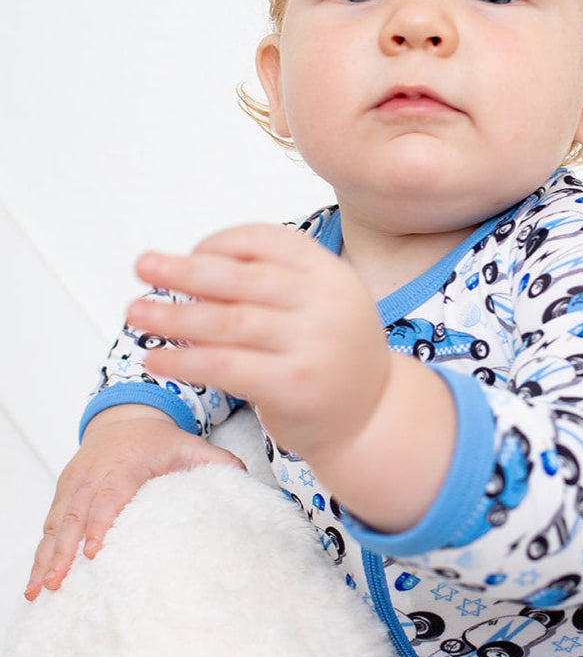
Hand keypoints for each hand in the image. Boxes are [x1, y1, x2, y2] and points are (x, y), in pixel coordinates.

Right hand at [26, 404, 243, 600]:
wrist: (125, 418)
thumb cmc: (159, 440)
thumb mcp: (191, 444)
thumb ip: (218, 462)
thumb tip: (245, 482)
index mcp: (126, 464)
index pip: (110, 495)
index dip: (100, 522)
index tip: (95, 551)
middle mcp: (95, 475)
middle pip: (75, 515)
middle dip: (64, 551)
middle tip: (57, 583)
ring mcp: (75, 485)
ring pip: (56, 524)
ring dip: (46, 558)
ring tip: (40, 590)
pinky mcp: (63, 493)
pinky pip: (49, 525)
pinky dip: (42, 553)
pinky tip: (37, 581)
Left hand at [126, 224, 390, 467]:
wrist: (372, 416)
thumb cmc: (334, 356)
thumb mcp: (322, 304)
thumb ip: (275, 283)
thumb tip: (192, 267)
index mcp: (331, 272)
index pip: (267, 240)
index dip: (221, 243)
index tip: (191, 254)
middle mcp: (326, 302)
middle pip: (240, 277)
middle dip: (184, 270)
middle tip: (143, 264)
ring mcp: (312, 344)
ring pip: (225, 321)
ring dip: (173, 315)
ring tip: (136, 312)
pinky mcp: (293, 385)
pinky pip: (224, 366)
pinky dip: (184, 360)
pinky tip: (157, 358)